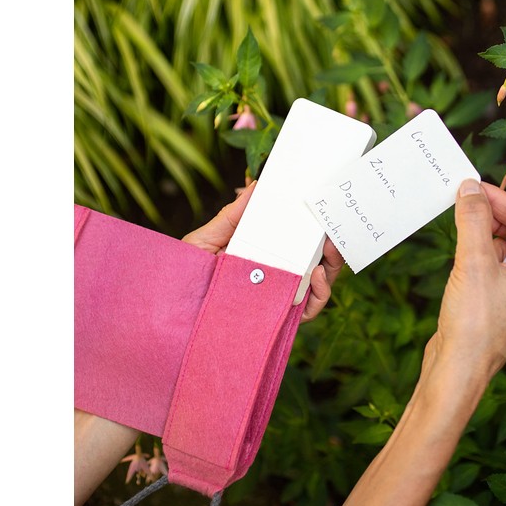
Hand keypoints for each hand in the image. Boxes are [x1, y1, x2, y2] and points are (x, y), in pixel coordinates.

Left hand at [182, 181, 344, 321]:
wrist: (169, 312)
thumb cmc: (185, 275)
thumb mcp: (207, 239)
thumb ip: (233, 215)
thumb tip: (255, 185)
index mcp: (261, 256)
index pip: (295, 243)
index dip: (315, 230)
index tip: (324, 211)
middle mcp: (273, 279)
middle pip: (313, 263)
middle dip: (331, 247)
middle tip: (336, 230)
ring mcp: (276, 299)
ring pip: (316, 286)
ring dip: (331, 268)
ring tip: (330, 253)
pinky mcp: (277, 319)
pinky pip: (307, 311)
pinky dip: (318, 295)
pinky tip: (316, 276)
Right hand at [418, 179, 505, 413]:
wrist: (458, 371)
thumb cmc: (474, 324)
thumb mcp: (473, 263)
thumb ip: (473, 220)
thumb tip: (470, 189)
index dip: (501, 200)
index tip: (474, 188)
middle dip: (489, 219)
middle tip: (461, 205)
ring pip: (502, 252)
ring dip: (480, 240)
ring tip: (459, 241)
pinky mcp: (502, 307)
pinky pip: (493, 271)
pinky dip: (476, 261)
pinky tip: (460, 266)